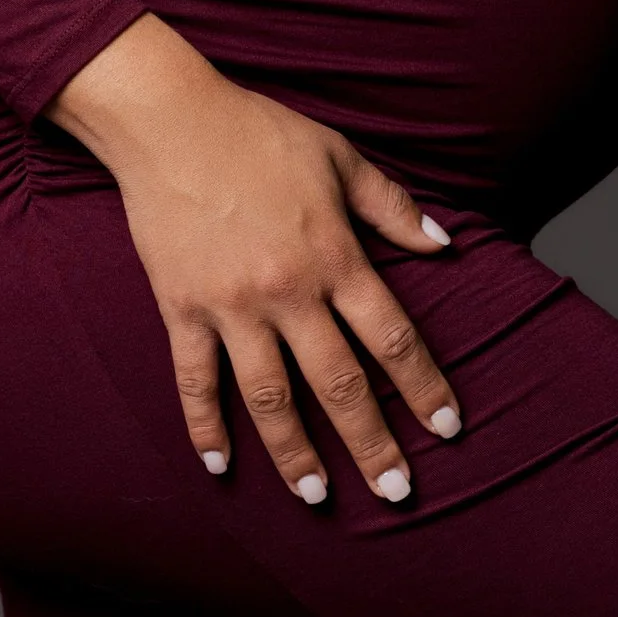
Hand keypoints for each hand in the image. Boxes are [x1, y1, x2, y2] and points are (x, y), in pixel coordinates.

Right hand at [48, 13, 462, 505]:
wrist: (170, 120)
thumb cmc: (260, 133)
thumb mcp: (340, 157)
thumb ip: (392, 206)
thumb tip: (446, 243)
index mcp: (334, 255)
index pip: (391, 336)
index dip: (424, 386)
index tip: (447, 429)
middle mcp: (288, 290)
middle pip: (340, 384)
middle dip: (372, 444)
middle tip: (397, 493)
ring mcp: (231, 306)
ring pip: (270, 397)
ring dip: (296, 453)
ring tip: (317, 496)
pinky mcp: (181, 308)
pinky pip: (194, 380)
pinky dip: (205, 426)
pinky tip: (220, 466)